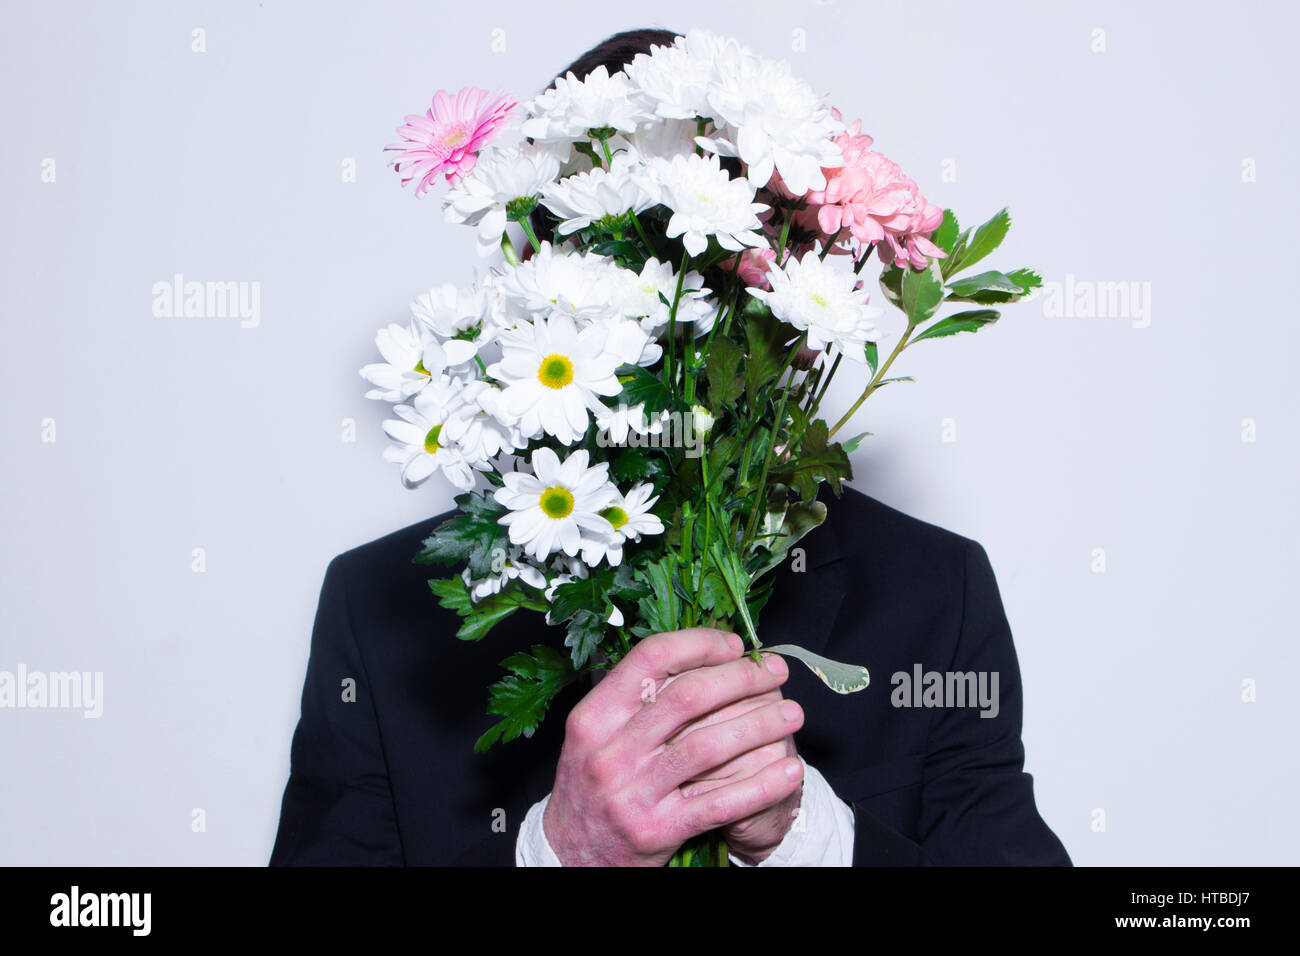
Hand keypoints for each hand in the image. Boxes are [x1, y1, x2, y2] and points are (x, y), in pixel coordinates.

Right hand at [542, 628, 805, 865]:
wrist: (571, 856)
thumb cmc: (592, 784)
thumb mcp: (594, 735)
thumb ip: (636, 699)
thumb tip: (700, 655)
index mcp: (593, 717)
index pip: (651, 658)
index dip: (700, 644)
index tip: (735, 645)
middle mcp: (609, 752)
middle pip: (688, 697)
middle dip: (742, 679)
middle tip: (775, 673)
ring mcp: (632, 794)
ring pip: (709, 747)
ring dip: (761, 725)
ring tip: (792, 714)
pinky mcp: (657, 831)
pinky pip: (721, 803)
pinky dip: (762, 785)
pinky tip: (790, 771)